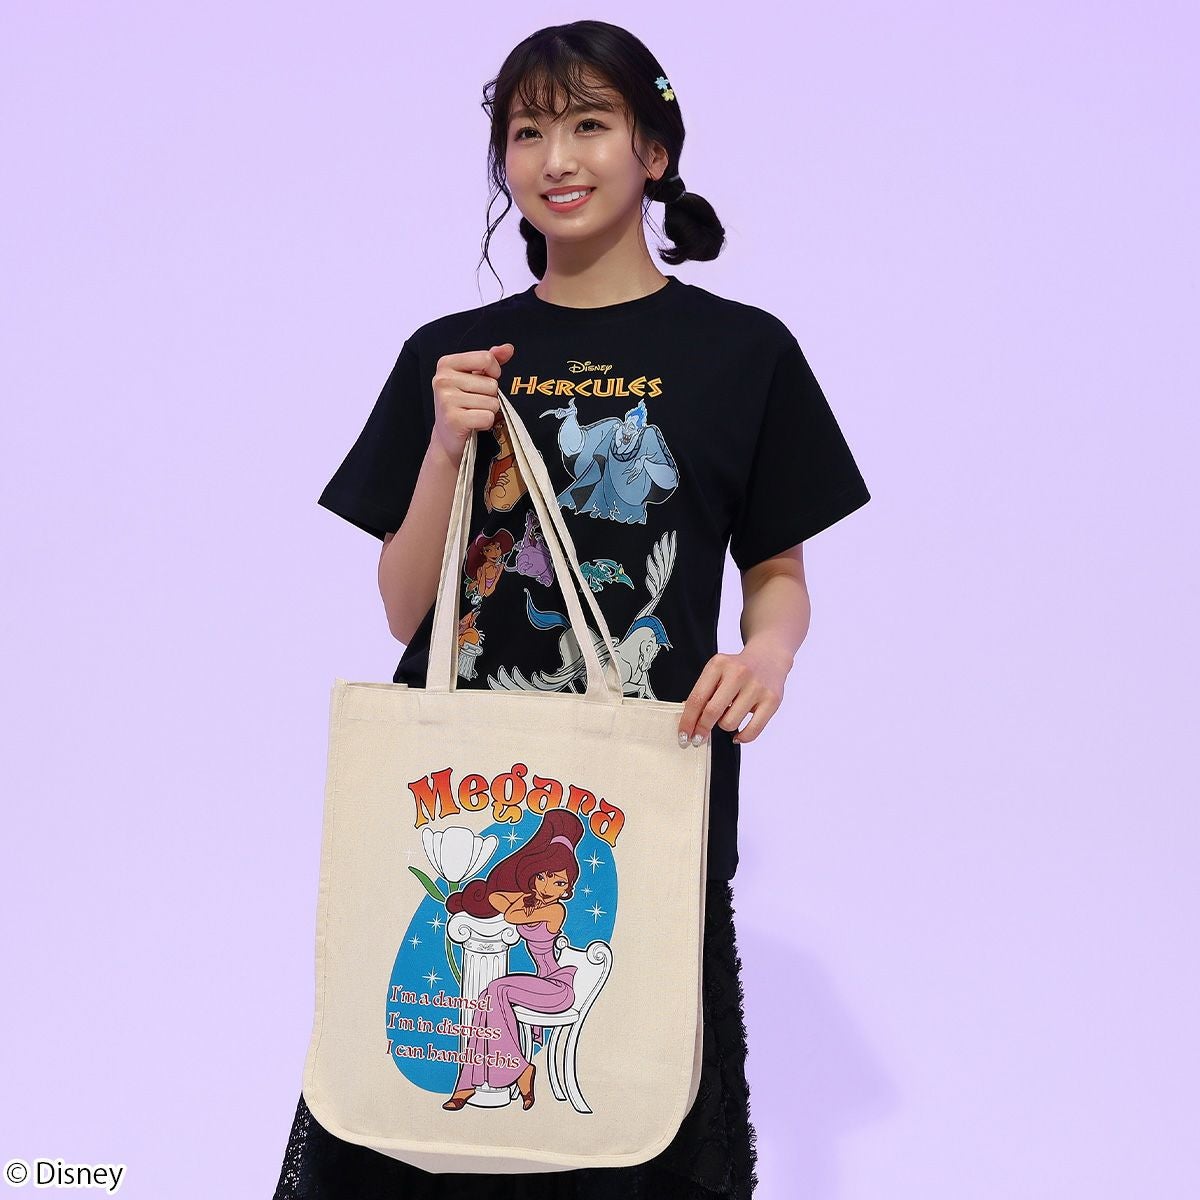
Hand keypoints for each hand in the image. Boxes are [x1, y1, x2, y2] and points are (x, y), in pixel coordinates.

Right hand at [431, 343, 514, 466]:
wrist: (447, 435)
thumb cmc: (461, 403)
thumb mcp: (473, 376)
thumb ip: (490, 360)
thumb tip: (508, 348)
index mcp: (446, 363)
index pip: (486, 358)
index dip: (493, 372)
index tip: (483, 381)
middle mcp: (443, 380)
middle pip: (491, 384)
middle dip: (489, 396)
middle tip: (474, 403)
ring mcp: (446, 400)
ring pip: (492, 402)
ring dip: (487, 411)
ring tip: (472, 412)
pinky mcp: (454, 420)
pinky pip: (488, 417)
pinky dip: (486, 423)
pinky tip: (473, 423)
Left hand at [677, 642, 792, 747]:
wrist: (769, 657)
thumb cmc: (737, 669)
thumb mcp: (717, 671)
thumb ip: (704, 692)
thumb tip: (690, 722)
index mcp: (719, 664)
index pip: (697, 698)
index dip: (687, 721)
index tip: (683, 735)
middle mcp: (738, 673)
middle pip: (712, 712)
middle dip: (702, 729)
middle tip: (697, 738)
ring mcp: (757, 687)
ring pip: (730, 723)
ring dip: (725, 725)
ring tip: (729, 715)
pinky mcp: (772, 699)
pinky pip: (752, 730)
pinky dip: (742, 738)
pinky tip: (738, 736)